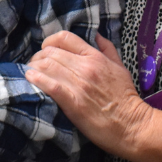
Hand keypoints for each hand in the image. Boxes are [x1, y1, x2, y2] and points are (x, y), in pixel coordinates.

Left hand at [26, 32, 150, 156]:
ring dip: (34, 68)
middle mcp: (85, 67)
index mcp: (95, 57)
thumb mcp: (120, 68)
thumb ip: (108, 49)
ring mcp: (79, 84)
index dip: (49, 41)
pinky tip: (30, 79)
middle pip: (52, 52)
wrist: (132, 125)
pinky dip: (37, 80)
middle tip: (34, 64)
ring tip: (29, 73)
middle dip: (38, 56)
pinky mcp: (73, 102)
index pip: (65, 38)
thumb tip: (97, 36)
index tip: (44, 50)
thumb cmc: (126, 98)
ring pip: (48, 66)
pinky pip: (50, 85)